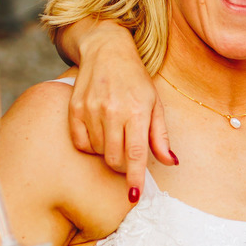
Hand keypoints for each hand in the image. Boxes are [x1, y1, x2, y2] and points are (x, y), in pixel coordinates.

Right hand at [68, 21, 175, 199]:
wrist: (106, 50)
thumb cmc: (135, 80)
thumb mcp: (155, 104)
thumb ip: (161, 136)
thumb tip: (171, 162)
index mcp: (137, 110)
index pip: (135, 153)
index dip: (134, 178)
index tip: (134, 196)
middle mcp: (112, 111)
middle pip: (114, 158)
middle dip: (123, 164)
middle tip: (128, 151)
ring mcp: (91, 110)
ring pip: (98, 152)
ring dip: (107, 151)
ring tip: (114, 132)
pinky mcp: (74, 109)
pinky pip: (80, 143)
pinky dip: (90, 145)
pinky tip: (98, 131)